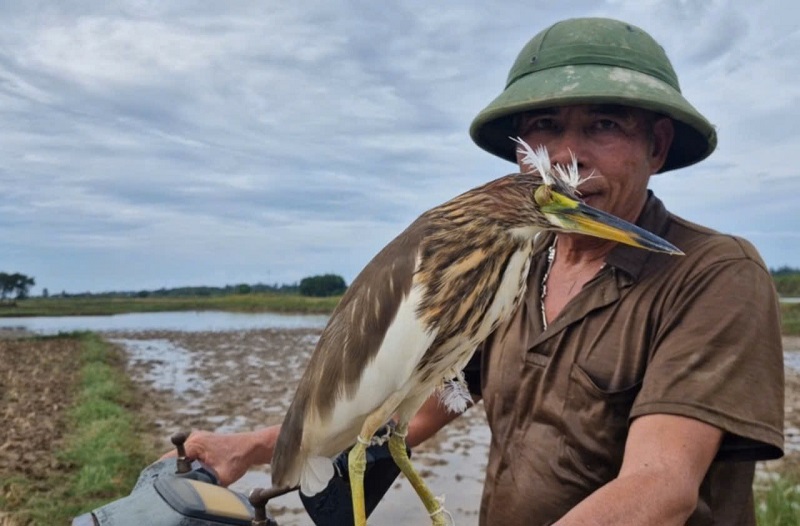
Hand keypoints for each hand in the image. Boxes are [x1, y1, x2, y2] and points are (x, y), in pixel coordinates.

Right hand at [160, 427, 279, 486]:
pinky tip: (196, 472)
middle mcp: (193, 438)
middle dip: (174, 472)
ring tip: (188, 478)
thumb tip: (193, 492)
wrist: (252, 446)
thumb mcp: (222, 476)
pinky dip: (189, 465)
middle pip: (173, 458)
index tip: (164, 484)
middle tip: (177, 484)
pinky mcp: (200, 442)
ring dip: (182, 469)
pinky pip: (188, 455)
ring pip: (180, 457)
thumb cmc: (238, 458)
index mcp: (195, 443)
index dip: (165, 473)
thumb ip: (206, 484)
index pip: (169, 459)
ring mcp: (196, 438)